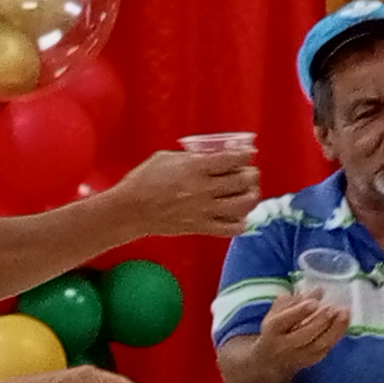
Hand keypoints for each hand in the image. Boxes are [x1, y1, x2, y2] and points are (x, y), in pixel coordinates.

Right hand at [113, 145, 257, 239]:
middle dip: (252, 174)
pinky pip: (231, 228)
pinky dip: (241, 222)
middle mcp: (204, 189)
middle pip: (244, 180)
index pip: (233, 159)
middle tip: (250, 173)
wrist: (131, 210)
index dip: (246, 154)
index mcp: (195, 167)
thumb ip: (191, 156)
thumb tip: (210, 154)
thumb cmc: (144, 179)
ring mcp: (204, 210)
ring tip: (249, 193)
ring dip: (251, 196)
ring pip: (243, 204)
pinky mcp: (201, 227)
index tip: (249, 153)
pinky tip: (239, 216)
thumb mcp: (166, 157)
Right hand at [219, 293, 350, 382]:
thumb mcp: (277, 311)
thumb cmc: (276, 329)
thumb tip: (318, 290)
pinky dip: (336, 336)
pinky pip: (325, 349)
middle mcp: (284, 345)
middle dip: (320, 321)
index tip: (315, 302)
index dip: (299, 311)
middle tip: (334, 307)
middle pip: (304, 335)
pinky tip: (344, 322)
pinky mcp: (311, 361)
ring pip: (318, 345)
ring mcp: (298, 355)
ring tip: (344, 313)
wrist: (270, 360)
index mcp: (272, 329)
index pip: (284, 321)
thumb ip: (296, 299)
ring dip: (334, 329)